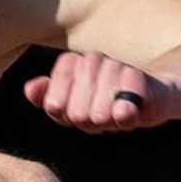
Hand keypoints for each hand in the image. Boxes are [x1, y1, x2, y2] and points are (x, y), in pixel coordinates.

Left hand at [22, 52, 171, 131]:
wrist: (149, 98)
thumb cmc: (102, 102)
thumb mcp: (70, 104)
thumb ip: (47, 97)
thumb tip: (31, 88)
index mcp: (72, 64)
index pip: (54, 101)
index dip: (63, 115)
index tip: (73, 114)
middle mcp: (93, 59)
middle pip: (76, 112)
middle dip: (86, 122)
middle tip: (98, 117)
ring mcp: (117, 67)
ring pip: (99, 112)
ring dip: (107, 121)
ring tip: (114, 113)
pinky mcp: (140, 80)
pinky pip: (124, 105)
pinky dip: (123, 114)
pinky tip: (124, 115)